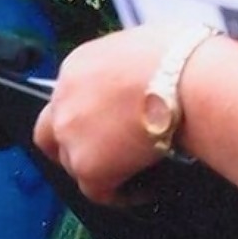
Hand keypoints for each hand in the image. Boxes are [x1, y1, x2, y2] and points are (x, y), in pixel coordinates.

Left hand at [36, 24, 199, 203]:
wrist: (185, 80)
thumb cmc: (176, 57)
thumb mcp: (138, 45)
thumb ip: (121, 67)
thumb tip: (139, 79)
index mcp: (77, 67)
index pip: (66, 96)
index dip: (86, 112)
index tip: (107, 122)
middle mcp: (64, 100)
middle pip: (52, 133)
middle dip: (71, 146)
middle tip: (103, 154)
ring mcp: (72, 136)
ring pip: (74, 164)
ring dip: (101, 167)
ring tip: (133, 169)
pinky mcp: (88, 167)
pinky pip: (99, 191)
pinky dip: (121, 193)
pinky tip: (144, 187)